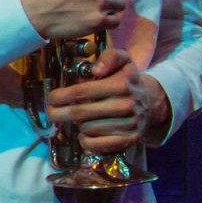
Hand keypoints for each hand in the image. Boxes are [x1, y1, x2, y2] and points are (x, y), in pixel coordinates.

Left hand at [45, 49, 169, 154]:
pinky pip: (95, 145)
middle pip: (80, 113)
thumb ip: (109, 58)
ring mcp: (129, 124)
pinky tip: (86, 132)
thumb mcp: (122, 61)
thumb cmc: (126, 80)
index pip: (82, 92)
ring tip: (81, 118)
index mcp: (122, 84)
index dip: (61, 96)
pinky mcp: (129, 140)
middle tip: (52, 113)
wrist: (150, 103)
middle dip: (59, 113)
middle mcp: (127, 105)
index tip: (51, 99)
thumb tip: (96, 70)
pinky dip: (85, 140)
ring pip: (86, 129)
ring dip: (77, 125)